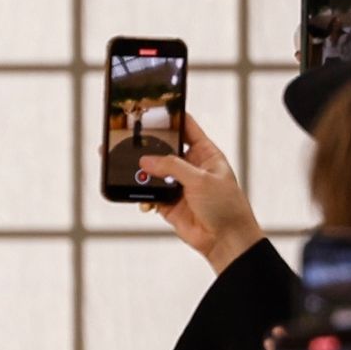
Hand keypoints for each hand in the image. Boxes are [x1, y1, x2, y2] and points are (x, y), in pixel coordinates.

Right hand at [138, 112, 263, 272]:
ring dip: (140, 172)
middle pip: (164, 149)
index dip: (170, 117)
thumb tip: (146, 160)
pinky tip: (143, 199)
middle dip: (147, 146)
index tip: (152, 109)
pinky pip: (149, 194)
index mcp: (205, 153)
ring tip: (124, 167)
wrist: (226, 240)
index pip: (186, 127)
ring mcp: (178, 184)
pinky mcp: (168, 203)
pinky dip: (142, 196)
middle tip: (128, 139)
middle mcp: (190, 166)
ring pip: (153, 172)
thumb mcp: (201, 179)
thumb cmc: (226, 206)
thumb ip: (172, 167)